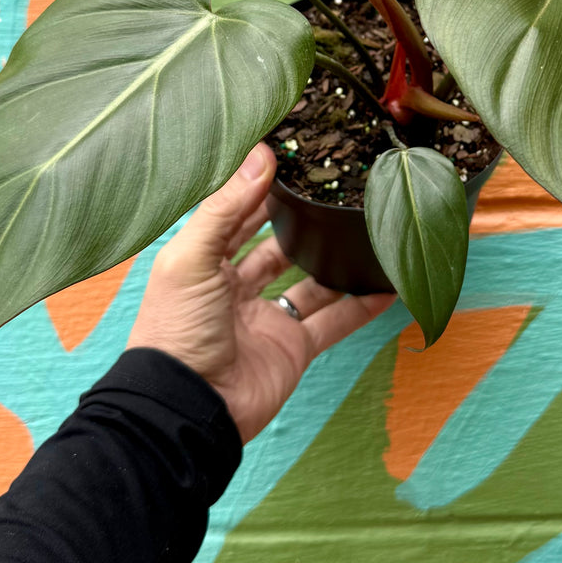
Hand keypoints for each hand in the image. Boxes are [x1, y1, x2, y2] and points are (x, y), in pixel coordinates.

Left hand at [128, 143, 393, 441]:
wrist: (189, 409)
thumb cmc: (175, 332)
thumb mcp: (191, 259)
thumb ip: (224, 207)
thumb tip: (259, 154)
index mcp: (202, 263)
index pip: (235, 215)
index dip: (259, 188)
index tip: (290, 156)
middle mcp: (234, 289)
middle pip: (274, 245)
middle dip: (300, 221)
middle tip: (332, 186)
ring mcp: (266, 320)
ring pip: (309, 281)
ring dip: (333, 259)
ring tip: (363, 227)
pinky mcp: (293, 348)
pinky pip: (333, 321)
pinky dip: (360, 305)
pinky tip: (386, 284)